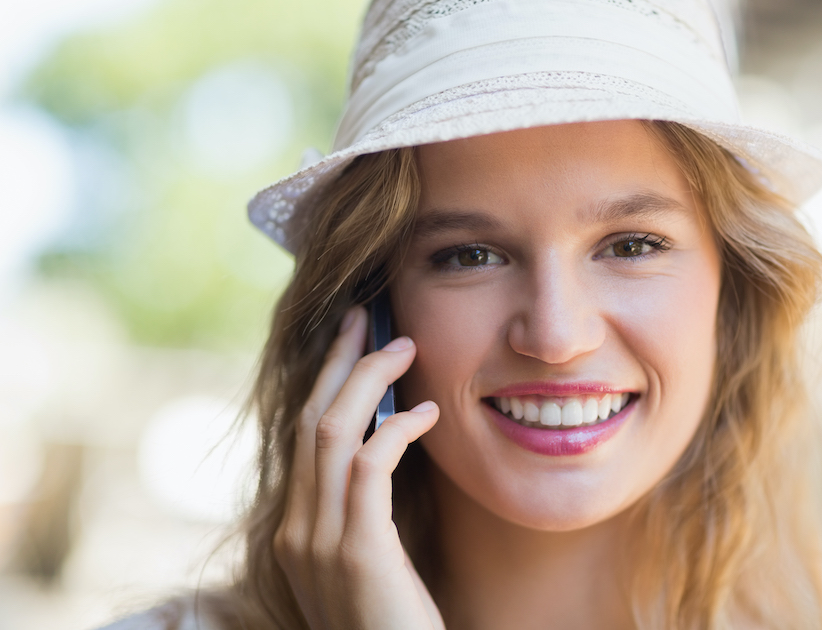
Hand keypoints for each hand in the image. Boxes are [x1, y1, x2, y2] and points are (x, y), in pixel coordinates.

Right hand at [273, 306, 444, 628]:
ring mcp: (319, 540)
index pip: (303, 436)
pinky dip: (396, 429)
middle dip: (338, 362)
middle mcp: (296, 528)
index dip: (326, 382)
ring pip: (332, 432)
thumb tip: (383, 449)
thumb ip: (363, 510)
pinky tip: (427, 413)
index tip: (349, 342)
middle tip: (366, 318)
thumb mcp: (368, 559)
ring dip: (367, 380)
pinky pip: (370, 466)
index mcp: (297, 528)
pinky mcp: (356, 551)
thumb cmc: (394, 621)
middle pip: (310, 421)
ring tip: (402, 347)